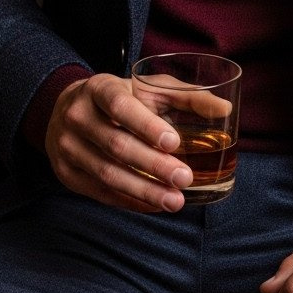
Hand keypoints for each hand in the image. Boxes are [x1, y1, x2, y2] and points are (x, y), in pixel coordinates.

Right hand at [45, 72, 193, 212]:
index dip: (146, 125)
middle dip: (153, 165)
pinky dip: (130, 201)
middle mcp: (77, 116)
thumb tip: (225, 109)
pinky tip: (155, 205)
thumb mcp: (150, 88)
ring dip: (144, 191)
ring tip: (175, 200)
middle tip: (185, 178)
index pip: (120, 106)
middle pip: (116, 145)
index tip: (174, 142)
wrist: (69, 110)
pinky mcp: (67, 173)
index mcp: (99, 88)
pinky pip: (101, 192)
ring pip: (107, 174)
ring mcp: (67, 146)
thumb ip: (188, 96)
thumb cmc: (122, 97)